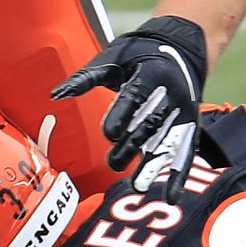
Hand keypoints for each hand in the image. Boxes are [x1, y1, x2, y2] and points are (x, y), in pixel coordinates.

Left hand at [53, 14, 210, 196]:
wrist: (182, 49)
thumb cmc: (139, 54)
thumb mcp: (113, 57)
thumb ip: (87, 78)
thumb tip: (56, 95)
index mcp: (151, 75)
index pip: (135, 98)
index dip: (123, 115)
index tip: (109, 133)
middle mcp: (170, 96)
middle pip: (149, 125)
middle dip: (131, 145)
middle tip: (112, 164)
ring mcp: (182, 114)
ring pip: (167, 143)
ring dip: (153, 166)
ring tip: (138, 187)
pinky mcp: (189, 128)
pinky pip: (185, 154)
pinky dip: (177, 176)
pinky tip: (170, 197)